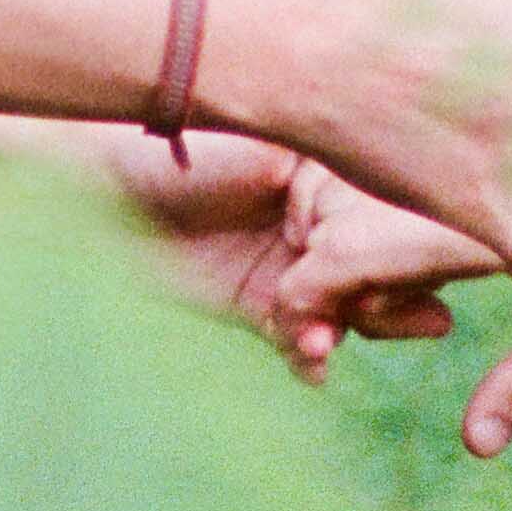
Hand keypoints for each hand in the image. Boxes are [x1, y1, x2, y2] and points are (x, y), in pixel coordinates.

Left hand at [77, 127, 477, 370]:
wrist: (99, 191)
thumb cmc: (179, 148)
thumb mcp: (264, 146)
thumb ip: (329, 171)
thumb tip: (402, 188)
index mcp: (331, 171)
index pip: (389, 212)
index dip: (406, 242)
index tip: (412, 263)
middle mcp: (320, 220)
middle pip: (380, 269)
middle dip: (390, 298)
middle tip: (396, 317)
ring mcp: (293, 268)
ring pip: (347, 312)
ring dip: (343, 329)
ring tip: (319, 341)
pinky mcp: (260, 309)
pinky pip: (300, 341)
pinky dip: (309, 356)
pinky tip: (309, 364)